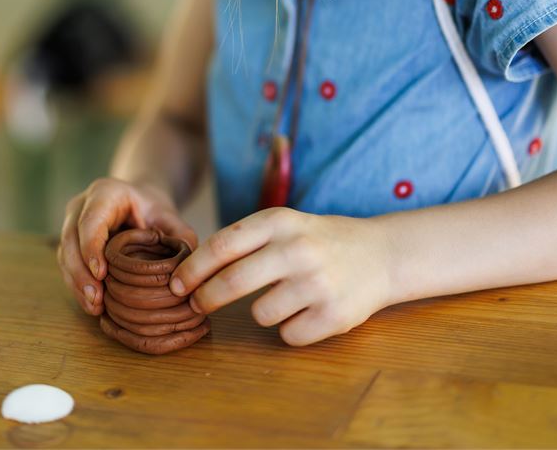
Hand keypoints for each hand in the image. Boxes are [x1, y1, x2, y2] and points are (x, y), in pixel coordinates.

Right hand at [57, 177, 198, 316]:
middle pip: (71, 239)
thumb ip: (179, 235)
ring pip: (65, 255)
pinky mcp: (70, 243)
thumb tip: (186, 266)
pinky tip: (92, 304)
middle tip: (96, 299)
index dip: (92, 247)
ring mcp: (71, 224)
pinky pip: (67, 265)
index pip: (91, 220)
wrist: (138, 204)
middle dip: (81, 272)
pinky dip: (77, 286)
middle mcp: (81, 205)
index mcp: (105, 192)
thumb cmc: (152, 210)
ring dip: (77, 283)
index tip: (101, 274)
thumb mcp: (169, 216)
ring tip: (95, 307)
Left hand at [167, 207, 392, 346]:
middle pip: (231, 282)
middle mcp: (298, 249)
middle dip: (205, 298)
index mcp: (281, 221)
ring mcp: (317, 283)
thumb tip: (190, 271)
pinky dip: (290, 328)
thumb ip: (244, 241)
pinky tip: (306, 311)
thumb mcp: (284, 224)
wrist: (381, 254)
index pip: (222, 246)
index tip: (175, 284)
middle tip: (196, 305)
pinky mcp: (334, 315)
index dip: (192, 269)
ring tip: (284, 297)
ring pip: (259, 314)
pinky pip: (288, 335)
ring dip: (261, 312)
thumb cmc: (318, 240)